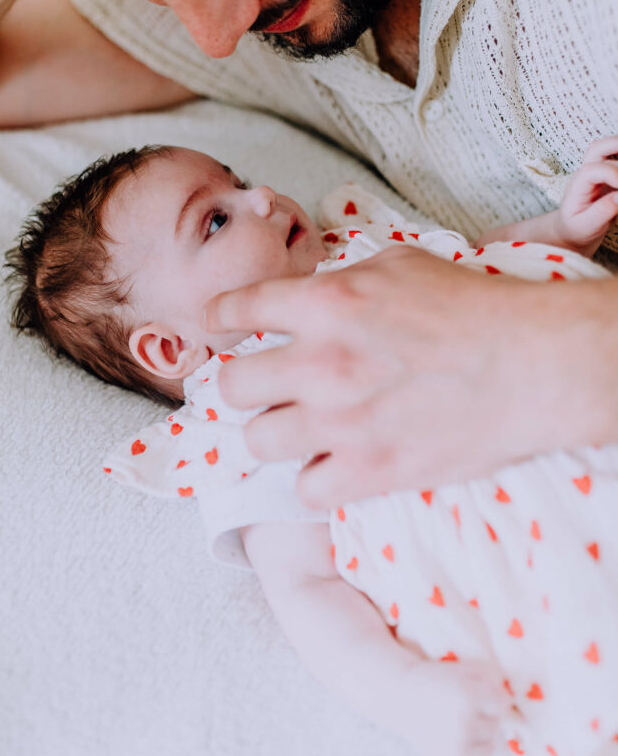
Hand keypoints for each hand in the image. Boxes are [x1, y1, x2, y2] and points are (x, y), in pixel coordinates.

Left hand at [206, 246, 584, 507]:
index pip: (239, 309)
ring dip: (274, 432)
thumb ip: (341, 283)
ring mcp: (342, 422)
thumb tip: (308, 295)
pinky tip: (335, 462)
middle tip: (262, 386)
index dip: (222, 318)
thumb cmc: (474, 308)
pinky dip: (315, 477)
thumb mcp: (400, 267)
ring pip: (257, 441)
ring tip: (296, 427)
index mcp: (327, 303)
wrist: (533, 365)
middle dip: (242, 384)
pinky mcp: (371, 471)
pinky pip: (305, 488)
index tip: (222, 327)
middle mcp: (322, 363)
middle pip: (232, 386)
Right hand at [400, 658, 509, 755]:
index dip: (489, 698)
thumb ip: (493, 679)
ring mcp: (457, 746)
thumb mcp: (465, 668)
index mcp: (469, 695)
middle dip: (484, 718)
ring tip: (458, 726)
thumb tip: (513, 702)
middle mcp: (464, 722)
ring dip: (479, 740)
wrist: (401, 696)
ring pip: (489, 749)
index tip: (474, 694)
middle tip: (460, 709)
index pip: (502, 705)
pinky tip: (464, 750)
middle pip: (496, 727)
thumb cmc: (438, 679)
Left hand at [554, 135, 617, 254]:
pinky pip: (614, 156)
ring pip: (607, 147)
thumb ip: (602, 212)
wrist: (572, 229)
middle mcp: (585, 173)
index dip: (614, 175)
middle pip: (598, 148)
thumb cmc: (577, 228)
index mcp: (578, 186)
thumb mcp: (586, 226)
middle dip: (617, 147)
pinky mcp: (606, 173)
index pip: (594, 170)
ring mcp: (596, 170)